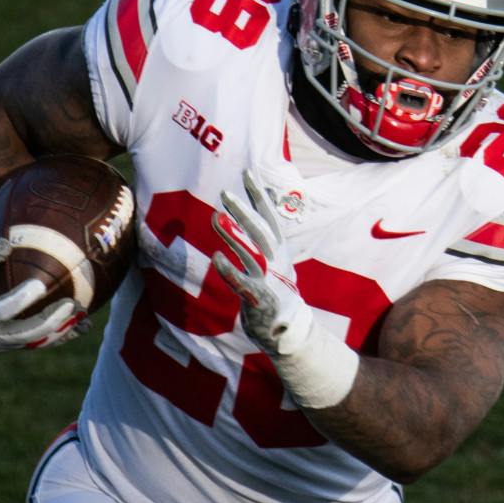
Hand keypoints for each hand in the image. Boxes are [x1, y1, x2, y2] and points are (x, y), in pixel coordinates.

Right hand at [0, 223, 82, 350]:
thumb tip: (7, 245)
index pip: (0, 312)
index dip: (20, 300)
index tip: (39, 284)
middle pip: (24, 334)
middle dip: (49, 320)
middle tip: (70, 302)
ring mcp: (4, 343)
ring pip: (37, 342)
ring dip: (61, 329)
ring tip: (81, 309)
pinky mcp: (16, 342)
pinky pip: (42, 342)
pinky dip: (63, 335)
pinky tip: (85, 324)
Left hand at [209, 173, 310, 355]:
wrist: (287, 329)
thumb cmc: (277, 290)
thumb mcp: (278, 258)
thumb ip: (268, 233)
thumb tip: (265, 199)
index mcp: (280, 250)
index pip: (270, 217)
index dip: (259, 196)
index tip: (247, 173)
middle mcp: (276, 261)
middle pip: (260, 232)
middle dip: (244, 212)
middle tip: (225, 195)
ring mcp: (268, 280)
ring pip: (250, 253)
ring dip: (233, 236)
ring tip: (215, 218)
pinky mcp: (258, 299)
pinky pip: (242, 282)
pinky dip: (230, 270)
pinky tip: (216, 258)